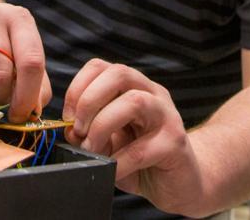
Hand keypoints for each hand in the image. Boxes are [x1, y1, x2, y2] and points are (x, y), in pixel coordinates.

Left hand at [63, 59, 203, 212]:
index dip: (77, 88)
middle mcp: (152, 94)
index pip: (101, 67)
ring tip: (92, 149)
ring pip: (134, 102)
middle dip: (89, 101)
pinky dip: (118, 162)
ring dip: (103, 125)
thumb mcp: (110, 142)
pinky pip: (141, 149)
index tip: (67, 117)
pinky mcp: (175, 144)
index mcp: (134, 88)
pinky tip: (111, 171)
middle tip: (78, 131)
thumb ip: (90, 132)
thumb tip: (69, 131)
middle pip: (119, 74)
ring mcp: (167, 116)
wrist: (182, 183)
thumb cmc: (142, 160)